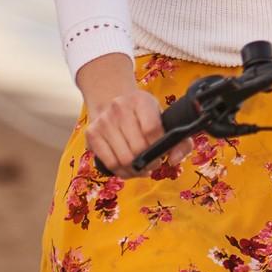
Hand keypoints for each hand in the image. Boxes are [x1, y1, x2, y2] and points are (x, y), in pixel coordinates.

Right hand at [78, 55, 189, 177]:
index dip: (159, 147)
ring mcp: (103, 121)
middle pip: (138, 148)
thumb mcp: (162, 117)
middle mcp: (119, 108)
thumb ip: (180, 140)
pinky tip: (129, 168)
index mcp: (141, 100)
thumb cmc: (142, 114)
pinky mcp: (92, 134)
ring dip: (136, 170)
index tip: (161, 152)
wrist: (110, 100)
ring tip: (141, 166)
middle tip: (152, 163)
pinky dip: (122, 172)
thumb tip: (174, 160)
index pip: (152, 130)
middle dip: (149, 162)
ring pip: (124, 160)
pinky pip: (110, 164)